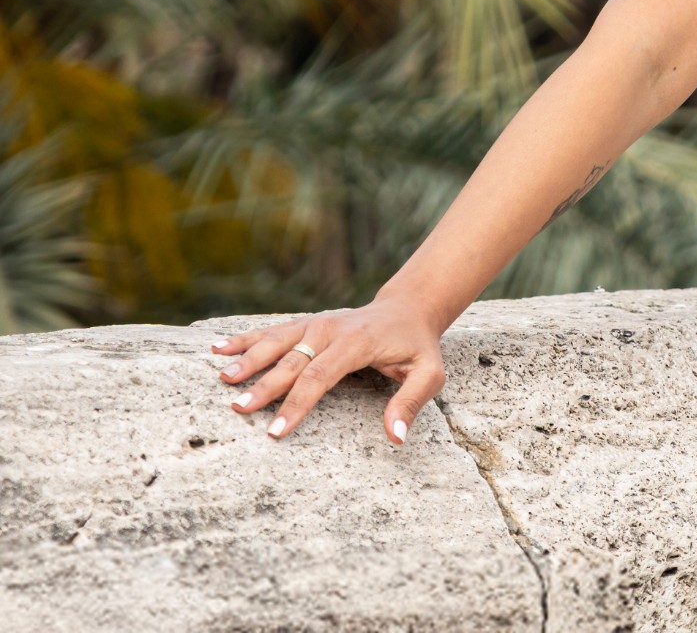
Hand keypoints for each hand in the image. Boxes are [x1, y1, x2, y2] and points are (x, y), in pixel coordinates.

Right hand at [210, 294, 446, 442]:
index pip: (321, 375)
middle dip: (265, 385)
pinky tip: (218, 348)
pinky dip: (246, 339)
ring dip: (249, 358)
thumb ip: (411, 402)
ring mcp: (317, 323)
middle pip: (293, 361)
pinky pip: (274, 331)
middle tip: (238, 409)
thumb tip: (395, 437)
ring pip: (278, 341)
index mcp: (357, 342)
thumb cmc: (417, 346)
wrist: (408, 308)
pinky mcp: (307, 323)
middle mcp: (332, 329)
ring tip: (222, 377)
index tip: (274, 430)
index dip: (297, 403)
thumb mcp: (429, 373)